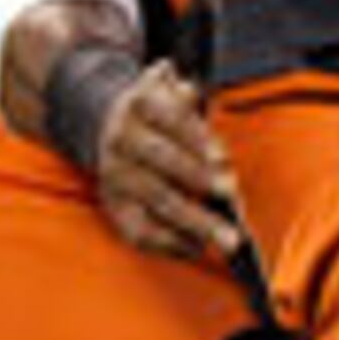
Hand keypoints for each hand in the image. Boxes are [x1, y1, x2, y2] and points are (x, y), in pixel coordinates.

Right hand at [93, 63, 243, 258]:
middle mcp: (123, 138)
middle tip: (231, 195)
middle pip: (164, 160)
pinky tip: (197, 246)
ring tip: (225, 238)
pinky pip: (140, 229)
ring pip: (157, 199)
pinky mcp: (113, 204)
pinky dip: (170, 242)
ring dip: (194, 221)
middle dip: (199, 179)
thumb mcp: (169, 93)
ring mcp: (116, 174)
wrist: (108, 128)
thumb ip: (186, 100)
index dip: (197, 138)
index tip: (221, 158)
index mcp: (140, 104)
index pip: (171, 119)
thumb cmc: (157, 116)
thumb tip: (195, 108)